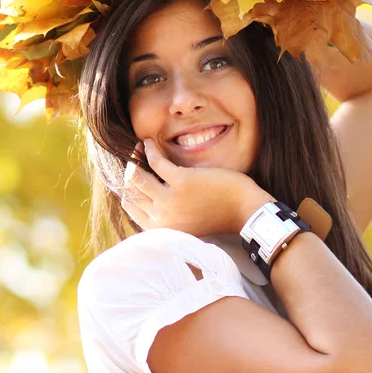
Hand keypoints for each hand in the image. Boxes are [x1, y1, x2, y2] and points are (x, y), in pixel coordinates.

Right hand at [121, 138, 273, 236]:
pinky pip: (155, 161)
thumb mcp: (186, 221)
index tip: (131, 172)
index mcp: (162, 230)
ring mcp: (170, 201)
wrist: (244, 211)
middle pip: (130, 190)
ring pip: (137, 176)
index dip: (127, 187)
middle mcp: (162, 218)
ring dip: (134, 158)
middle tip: (133, 156)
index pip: (130, 206)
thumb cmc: (218, 213)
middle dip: (128, 170)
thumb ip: (166, 213)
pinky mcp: (181, 182)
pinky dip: (149, 149)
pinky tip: (149, 142)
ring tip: (140, 147)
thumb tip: (148, 195)